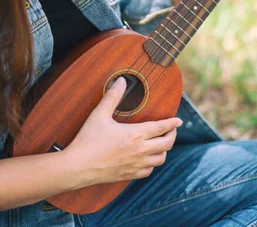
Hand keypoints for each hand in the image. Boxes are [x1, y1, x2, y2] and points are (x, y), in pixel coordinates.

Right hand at [66, 78, 181, 185]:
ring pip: (160, 159)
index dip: (172, 123)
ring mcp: (136, 164)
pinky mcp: (129, 175)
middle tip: (172, 130)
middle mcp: (140, 151)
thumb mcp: (99, 114)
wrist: (78, 167)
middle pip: (167, 144)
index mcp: (136, 134)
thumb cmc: (88, 140)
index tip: (179, 120)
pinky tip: (148, 159)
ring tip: (161, 144)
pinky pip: (148, 171)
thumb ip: (112, 96)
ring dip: (164, 150)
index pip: (161, 127)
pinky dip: (152, 164)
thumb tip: (121, 80)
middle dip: (172, 135)